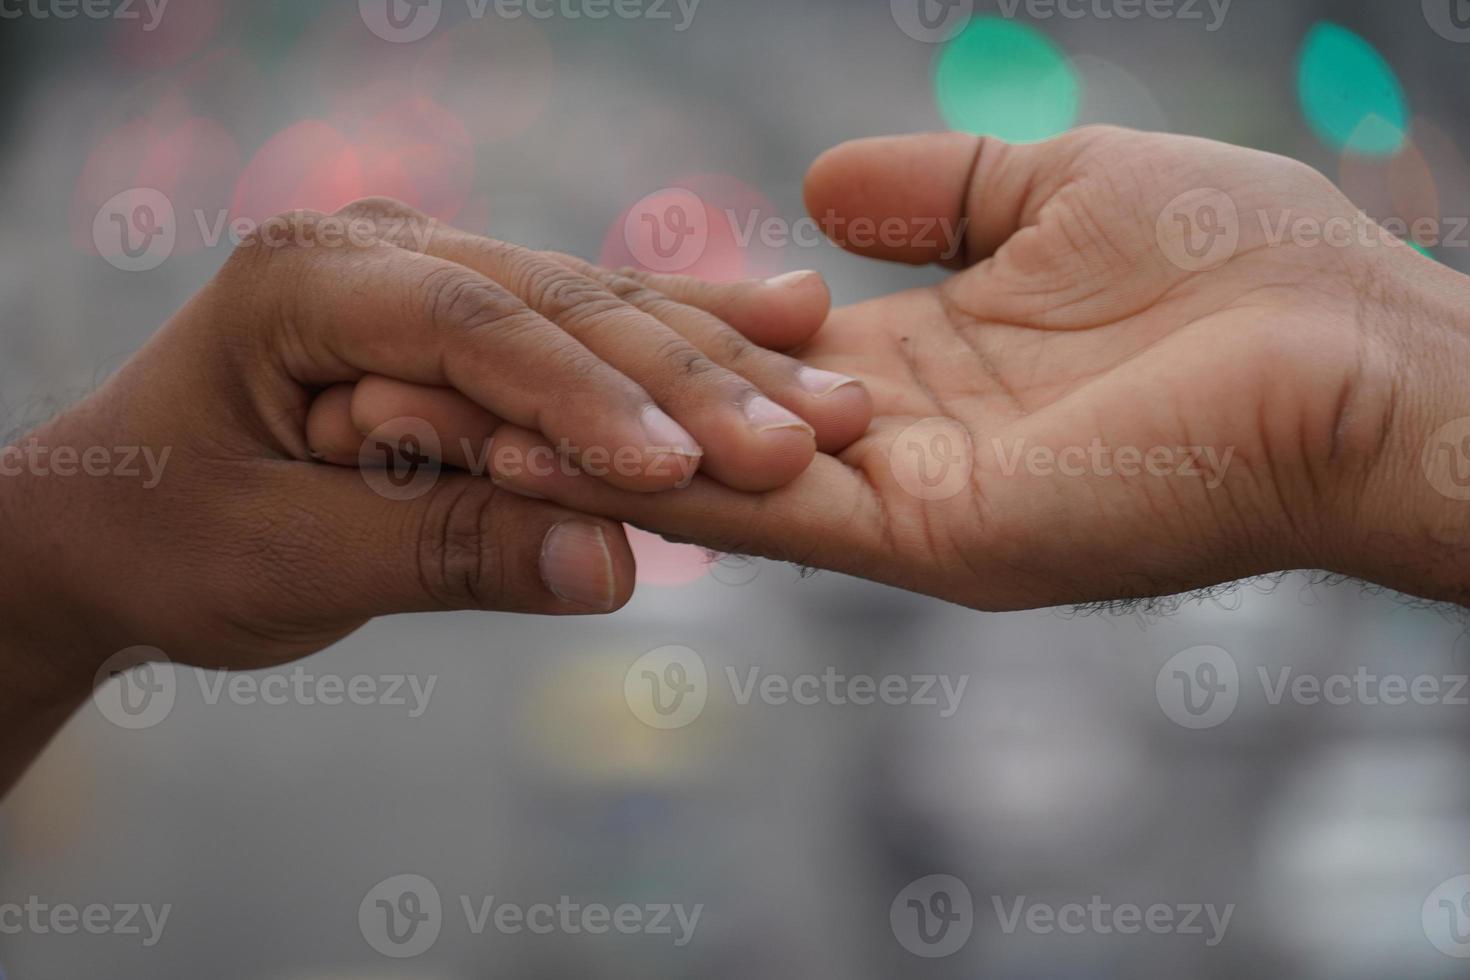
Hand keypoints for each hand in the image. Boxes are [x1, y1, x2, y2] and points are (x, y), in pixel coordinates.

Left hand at [0, 199, 869, 792]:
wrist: (115, 525)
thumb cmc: (170, 541)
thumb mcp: (284, 560)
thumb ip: (444, 555)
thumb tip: (614, 574)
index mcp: (308, 279)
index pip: (474, 328)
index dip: (585, 401)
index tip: (688, 475)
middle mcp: (383, 251)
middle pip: (560, 304)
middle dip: (687, 379)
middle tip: (810, 436)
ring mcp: (437, 275)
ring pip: (597, 311)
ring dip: (712, 363)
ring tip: (826, 395)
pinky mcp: (478, 320)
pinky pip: (591, 334)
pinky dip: (681, 351)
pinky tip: (784, 328)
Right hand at [376, 128, 1469, 608]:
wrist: (1360, 356)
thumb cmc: (1242, 266)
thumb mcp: (1058, 188)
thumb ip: (936, 195)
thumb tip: (813, 186)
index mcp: (923, 371)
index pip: (738, 362)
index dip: (625, 338)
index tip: (508, 315)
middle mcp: (893, 451)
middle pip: (693, 431)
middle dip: (560, 411)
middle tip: (401, 383)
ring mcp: (907, 508)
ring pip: (701, 483)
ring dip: (567, 452)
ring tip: (422, 421)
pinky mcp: (934, 542)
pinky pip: (766, 514)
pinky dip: (648, 483)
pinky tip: (536, 449)